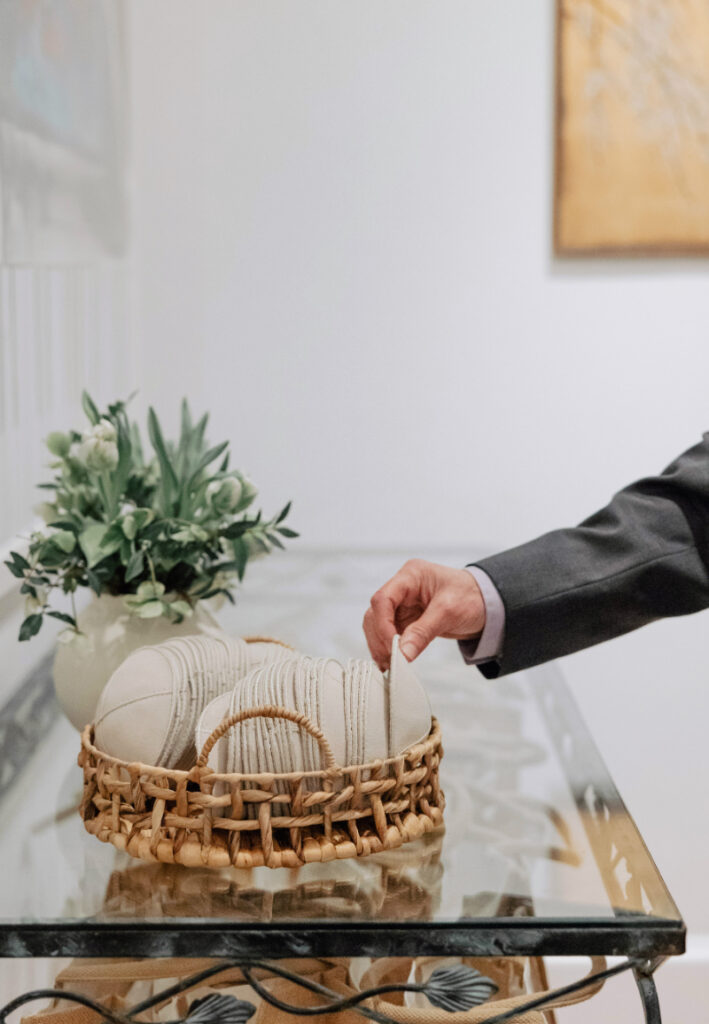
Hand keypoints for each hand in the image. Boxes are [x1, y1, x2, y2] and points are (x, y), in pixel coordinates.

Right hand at [363, 558, 485, 667]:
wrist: (488, 604)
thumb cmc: (472, 596)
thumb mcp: (449, 612)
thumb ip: (423, 632)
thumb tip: (402, 654)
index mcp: (411, 576)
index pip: (383, 598)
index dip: (382, 625)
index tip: (391, 646)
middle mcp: (403, 588)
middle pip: (376, 613)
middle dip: (380, 638)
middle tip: (390, 660)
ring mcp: (403, 604)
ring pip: (378, 625)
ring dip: (380, 645)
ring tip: (391, 664)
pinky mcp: (406, 619)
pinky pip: (389, 634)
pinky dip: (388, 648)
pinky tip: (392, 662)